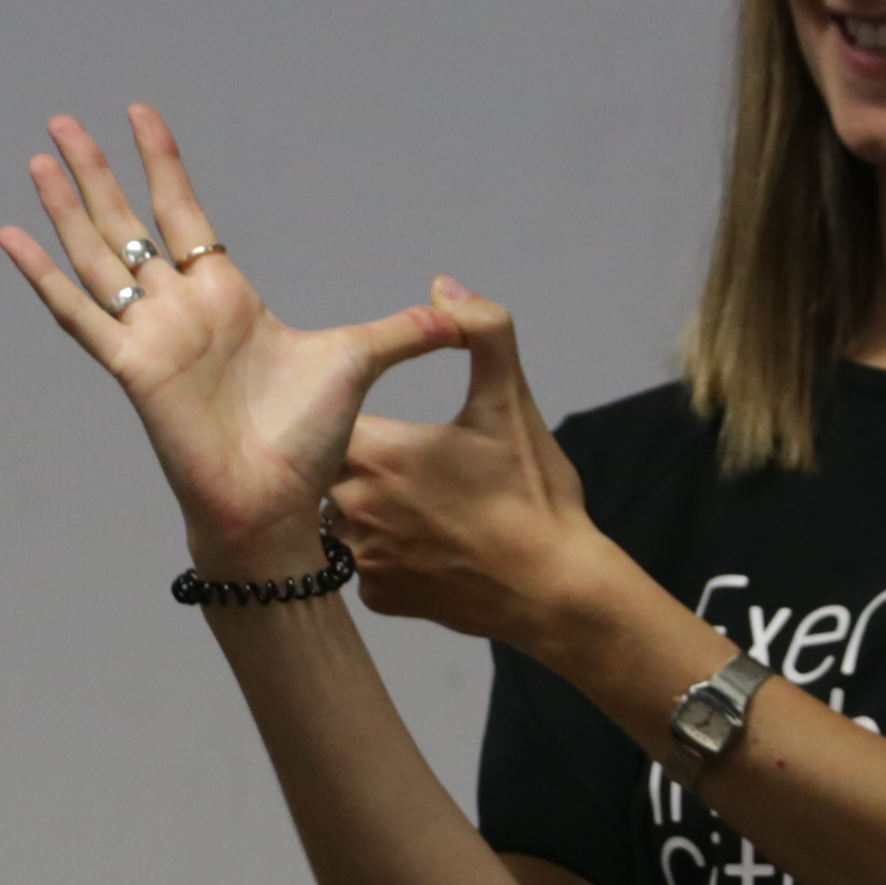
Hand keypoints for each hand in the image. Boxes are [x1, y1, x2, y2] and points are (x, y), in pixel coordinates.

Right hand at [0, 103, 460, 575]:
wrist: (276, 500)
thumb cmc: (309, 441)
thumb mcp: (362, 361)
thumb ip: (406, 331)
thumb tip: (462, 313)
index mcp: (226, 296)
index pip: (184, 213)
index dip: (161, 163)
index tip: (141, 114)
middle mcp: (179, 308)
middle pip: (127, 222)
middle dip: (97, 170)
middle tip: (64, 120)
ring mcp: (149, 334)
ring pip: (97, 254)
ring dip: (67, 205)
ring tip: (40, 155)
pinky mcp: (130, 365)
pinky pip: (76, 312)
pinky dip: (42, 274)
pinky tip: (10, 234)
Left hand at [338, 285, 612, 651]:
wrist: (554, 591)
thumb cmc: (534, 496)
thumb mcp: (512, 403)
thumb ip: (482, 331)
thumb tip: (444, 287)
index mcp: (377, 452)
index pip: (332, 417)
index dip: (354, 415)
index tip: (391, 425)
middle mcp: (354, 505)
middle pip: (330, 467)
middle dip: (364, 463)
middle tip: (413, 468)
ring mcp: (362, 557)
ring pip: (342, 518)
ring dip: (369, 510)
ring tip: (422, 509)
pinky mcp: (377, 597)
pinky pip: (362, 566)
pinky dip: (386, 555)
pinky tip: (427, 549)